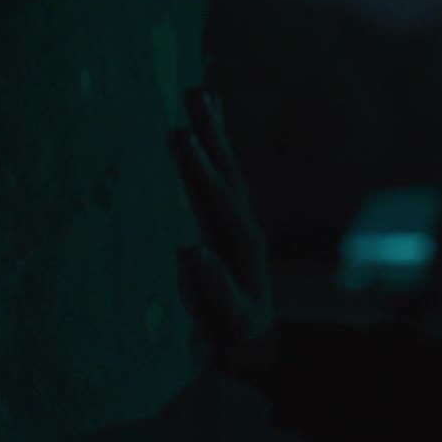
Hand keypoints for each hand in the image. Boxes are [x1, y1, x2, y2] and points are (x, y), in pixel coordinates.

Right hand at [171, 87, 274, 385]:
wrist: (260, 349)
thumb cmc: (238, 338)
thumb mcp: (229, 320)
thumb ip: (216, 290)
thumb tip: (194, 251)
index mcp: (241, 244)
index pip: (217, 198)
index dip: (199, 168)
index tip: (181, 137)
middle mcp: (245, 226)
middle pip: (227, 170)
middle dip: (211, 134)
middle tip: (194, 94)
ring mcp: (240, 223)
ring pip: (228, 168)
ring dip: (215, 132)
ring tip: (201, 92)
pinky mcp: (231, 227)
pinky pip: (222, 179)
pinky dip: (215, 150)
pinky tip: (207, 128)